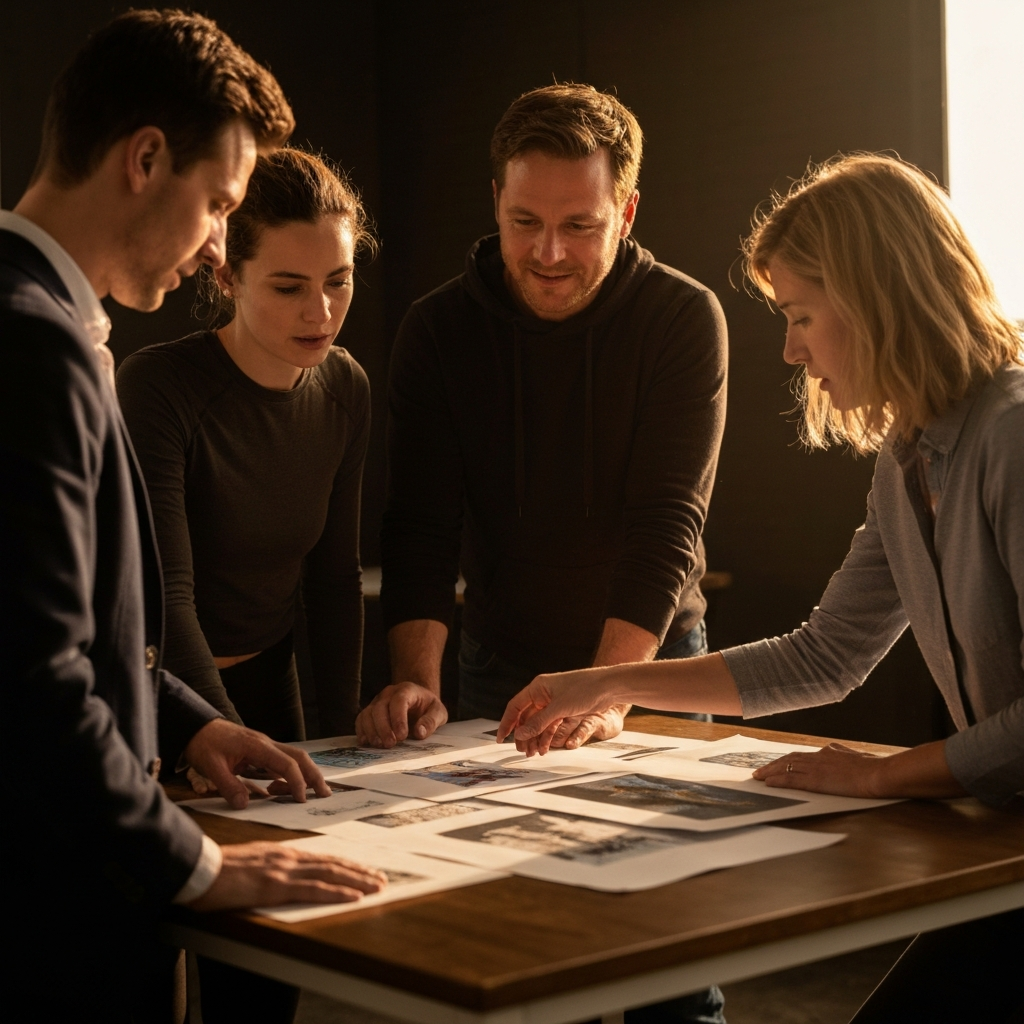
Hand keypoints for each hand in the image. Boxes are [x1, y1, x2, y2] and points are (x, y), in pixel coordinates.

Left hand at [184, 719, 329, 809]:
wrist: (196, 726)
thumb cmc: (204, 744)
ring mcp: (264, 746)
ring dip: (305, 775)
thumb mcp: (211, 766)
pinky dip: (288, 775)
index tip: (301, 800)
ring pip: (293, 758)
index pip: (286, 764)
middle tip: (325, 794)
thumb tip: (245, 805)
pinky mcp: (260, 751)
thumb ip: (228, 786)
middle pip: (299, 757)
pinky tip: (279, 789)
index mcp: (258, 746)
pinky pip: (281, 762)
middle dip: (314, 775)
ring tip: (305, 795)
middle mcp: (266, 744)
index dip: (297, 782)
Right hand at [187, 841, 386, 911]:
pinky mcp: (275, 886)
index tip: (365, 871)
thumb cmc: (218, 870)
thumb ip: (271, 868)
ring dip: (357, 881)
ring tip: (377, 886)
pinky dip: (337, 892)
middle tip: (382, 879)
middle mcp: (288, 858)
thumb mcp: (251, 864)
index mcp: (283, 853)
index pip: (323, 859)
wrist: (198, 867)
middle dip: (360, 872)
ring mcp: (283, 870)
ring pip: (330, 874)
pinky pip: (313, 889)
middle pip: (333, 864)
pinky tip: (354, 896)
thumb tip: (285, 877)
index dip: (347, 866)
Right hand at [355, 682, 447, 747]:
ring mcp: (377, 701)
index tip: (402, 736)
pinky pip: (361, 719)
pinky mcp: (370, 711)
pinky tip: (366, 743)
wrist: (417, 701)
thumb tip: (419, 733)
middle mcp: (389, 693)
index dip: (398, 718)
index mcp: (407, 690)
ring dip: (371, 731)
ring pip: (368, 713)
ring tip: (379, 746)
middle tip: (390, 744)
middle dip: (383, 728)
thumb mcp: (438, 712)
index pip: (399, 701)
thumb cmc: (428, 707)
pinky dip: (361, 731)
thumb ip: (431, 721)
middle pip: (380, 708)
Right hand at [497, 668, 618, 755]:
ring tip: (534, 754)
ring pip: (538, 723)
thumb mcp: (559, 709)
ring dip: (535, 738)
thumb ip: (538, 723)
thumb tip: (519, 735)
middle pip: (526, 717)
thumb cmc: (584, 689)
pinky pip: (550, 725)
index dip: (506, 723)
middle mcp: (543, 694)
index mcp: (538, 687)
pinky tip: (546, 748)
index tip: (501, 738)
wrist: (609, 686)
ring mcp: (554, 702)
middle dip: (523, 735)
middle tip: (522, 751)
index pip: (515, 707)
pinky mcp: (564, 709)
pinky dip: (547, 736)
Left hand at [752, 743, 884, 796]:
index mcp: (828, 751)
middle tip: (760, 771)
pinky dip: (778, 781)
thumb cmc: (874, 768)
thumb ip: (844, 755)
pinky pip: (792, 780)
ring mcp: (816, 768)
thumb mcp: (856, 756)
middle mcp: (818, 756)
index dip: (787, 760)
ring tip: (758, 776)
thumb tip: (839, 753)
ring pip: (786, 768)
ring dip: (770, 772)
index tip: (777, 763)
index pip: (801, 755)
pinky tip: (768, 783)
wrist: (878, 773)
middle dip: (773, 765)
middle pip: (789, 759)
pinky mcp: (817, 780)